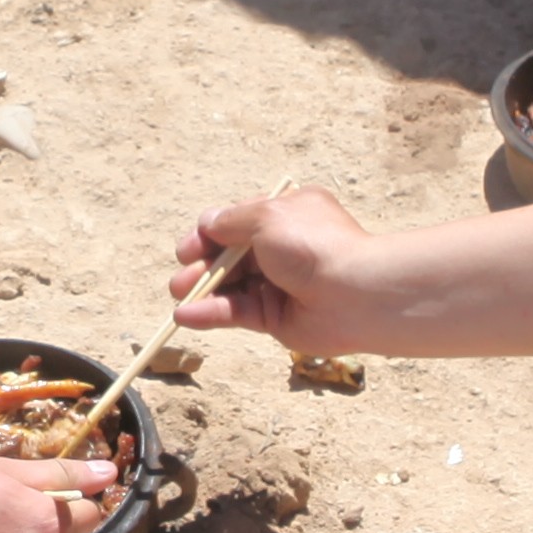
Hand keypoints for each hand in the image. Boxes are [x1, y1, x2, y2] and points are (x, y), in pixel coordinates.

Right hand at [171, 183, 377, 354]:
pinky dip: (210, 314)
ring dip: (201, 290)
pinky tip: (186, 316)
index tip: (191, 248)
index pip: (235, 223)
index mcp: (283, 215)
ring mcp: (277, 284)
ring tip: (178, 295)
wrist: (353, 292)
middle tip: (182, 276)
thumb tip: (206, 225)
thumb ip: (230, 222)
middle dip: (201, 265)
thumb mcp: (266, 216)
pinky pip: (236, 312)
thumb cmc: (312, 245)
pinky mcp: (274, 317)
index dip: (209, 235)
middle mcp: (280, 248)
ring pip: (229, 286)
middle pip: (229, 256)